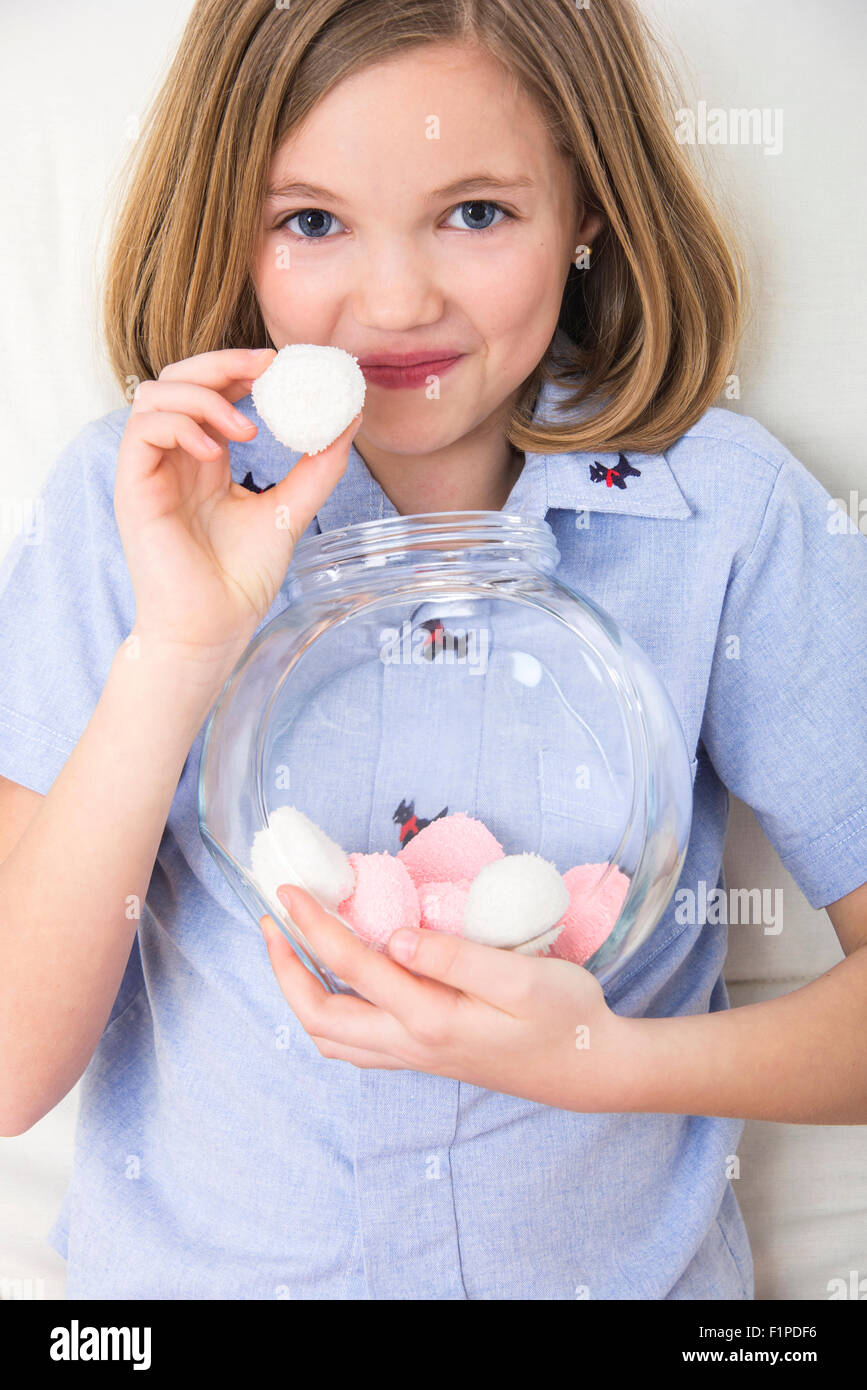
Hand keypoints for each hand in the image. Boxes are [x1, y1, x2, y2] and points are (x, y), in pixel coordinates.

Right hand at [114, 347, 362, 665]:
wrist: (214, 628)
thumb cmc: (241, 579)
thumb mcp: (290, 509)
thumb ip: (317, 466)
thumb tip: (349, 418)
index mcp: (204, 459)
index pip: (210, 390)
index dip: (240, 367)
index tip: (282, 364)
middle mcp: (173, 458)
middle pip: (178, 379)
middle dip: (222, 362)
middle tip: (268, 368)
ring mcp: (150, 470)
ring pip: (155, 394)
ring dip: (203, 395)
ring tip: (246, 428)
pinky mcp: (133, 487)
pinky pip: (142, 429)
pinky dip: (181, 425)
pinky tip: (216, 451)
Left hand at [259, 884, 629, 1112]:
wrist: (590, 1069)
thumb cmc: (565, 1016)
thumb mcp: (522, 979)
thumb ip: (456, 957)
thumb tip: (396, 936)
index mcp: (430, 1018)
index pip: (352, 966)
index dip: (312, 925)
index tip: (288, 889)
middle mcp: (411, 1044)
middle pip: (320, 1015)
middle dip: (283, 968)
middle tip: (270, 922)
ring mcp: (414, 1056)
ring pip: (331, 1037)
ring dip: (300, 992)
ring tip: (291, 948)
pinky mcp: (423, 1057)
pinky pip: (354, 1044)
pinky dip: (328, 1011)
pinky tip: (337, 982)